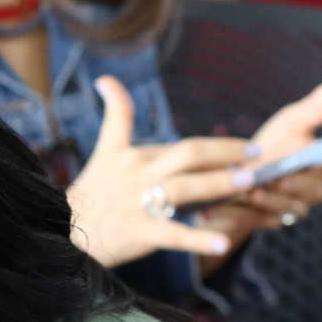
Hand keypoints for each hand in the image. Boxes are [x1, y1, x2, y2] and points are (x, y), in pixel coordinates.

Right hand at [69, 76, 256, 265]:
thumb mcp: (105, 149)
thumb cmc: (92, 190)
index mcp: (136, 156)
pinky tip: (224, 242)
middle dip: (227, 156)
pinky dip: (198, 238)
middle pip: (189, 157)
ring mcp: (139, 204)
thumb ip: (116, 113)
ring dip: (219, 186)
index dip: (220, 146)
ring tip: (250, 185)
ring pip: (184, 189)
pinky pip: (172, 234)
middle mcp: (140, 175)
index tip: (250, 147)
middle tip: (258, 159)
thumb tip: (106, 79)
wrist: (63, 228)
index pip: (185, 146)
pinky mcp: (138, 232)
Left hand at [201, 75, 321, 239]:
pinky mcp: (268, 222)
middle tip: (282, 178)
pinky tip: (235, 204)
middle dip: (300, 184)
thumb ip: (317, 108)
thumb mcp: (290, 123)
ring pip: (291, 208)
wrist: (232, 173)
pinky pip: (265, 221)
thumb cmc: (269, 146)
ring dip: (273, 199)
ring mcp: (292, 208)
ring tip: (253, 190)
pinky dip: (251, 212)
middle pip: (317, 192)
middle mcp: (313, 189)